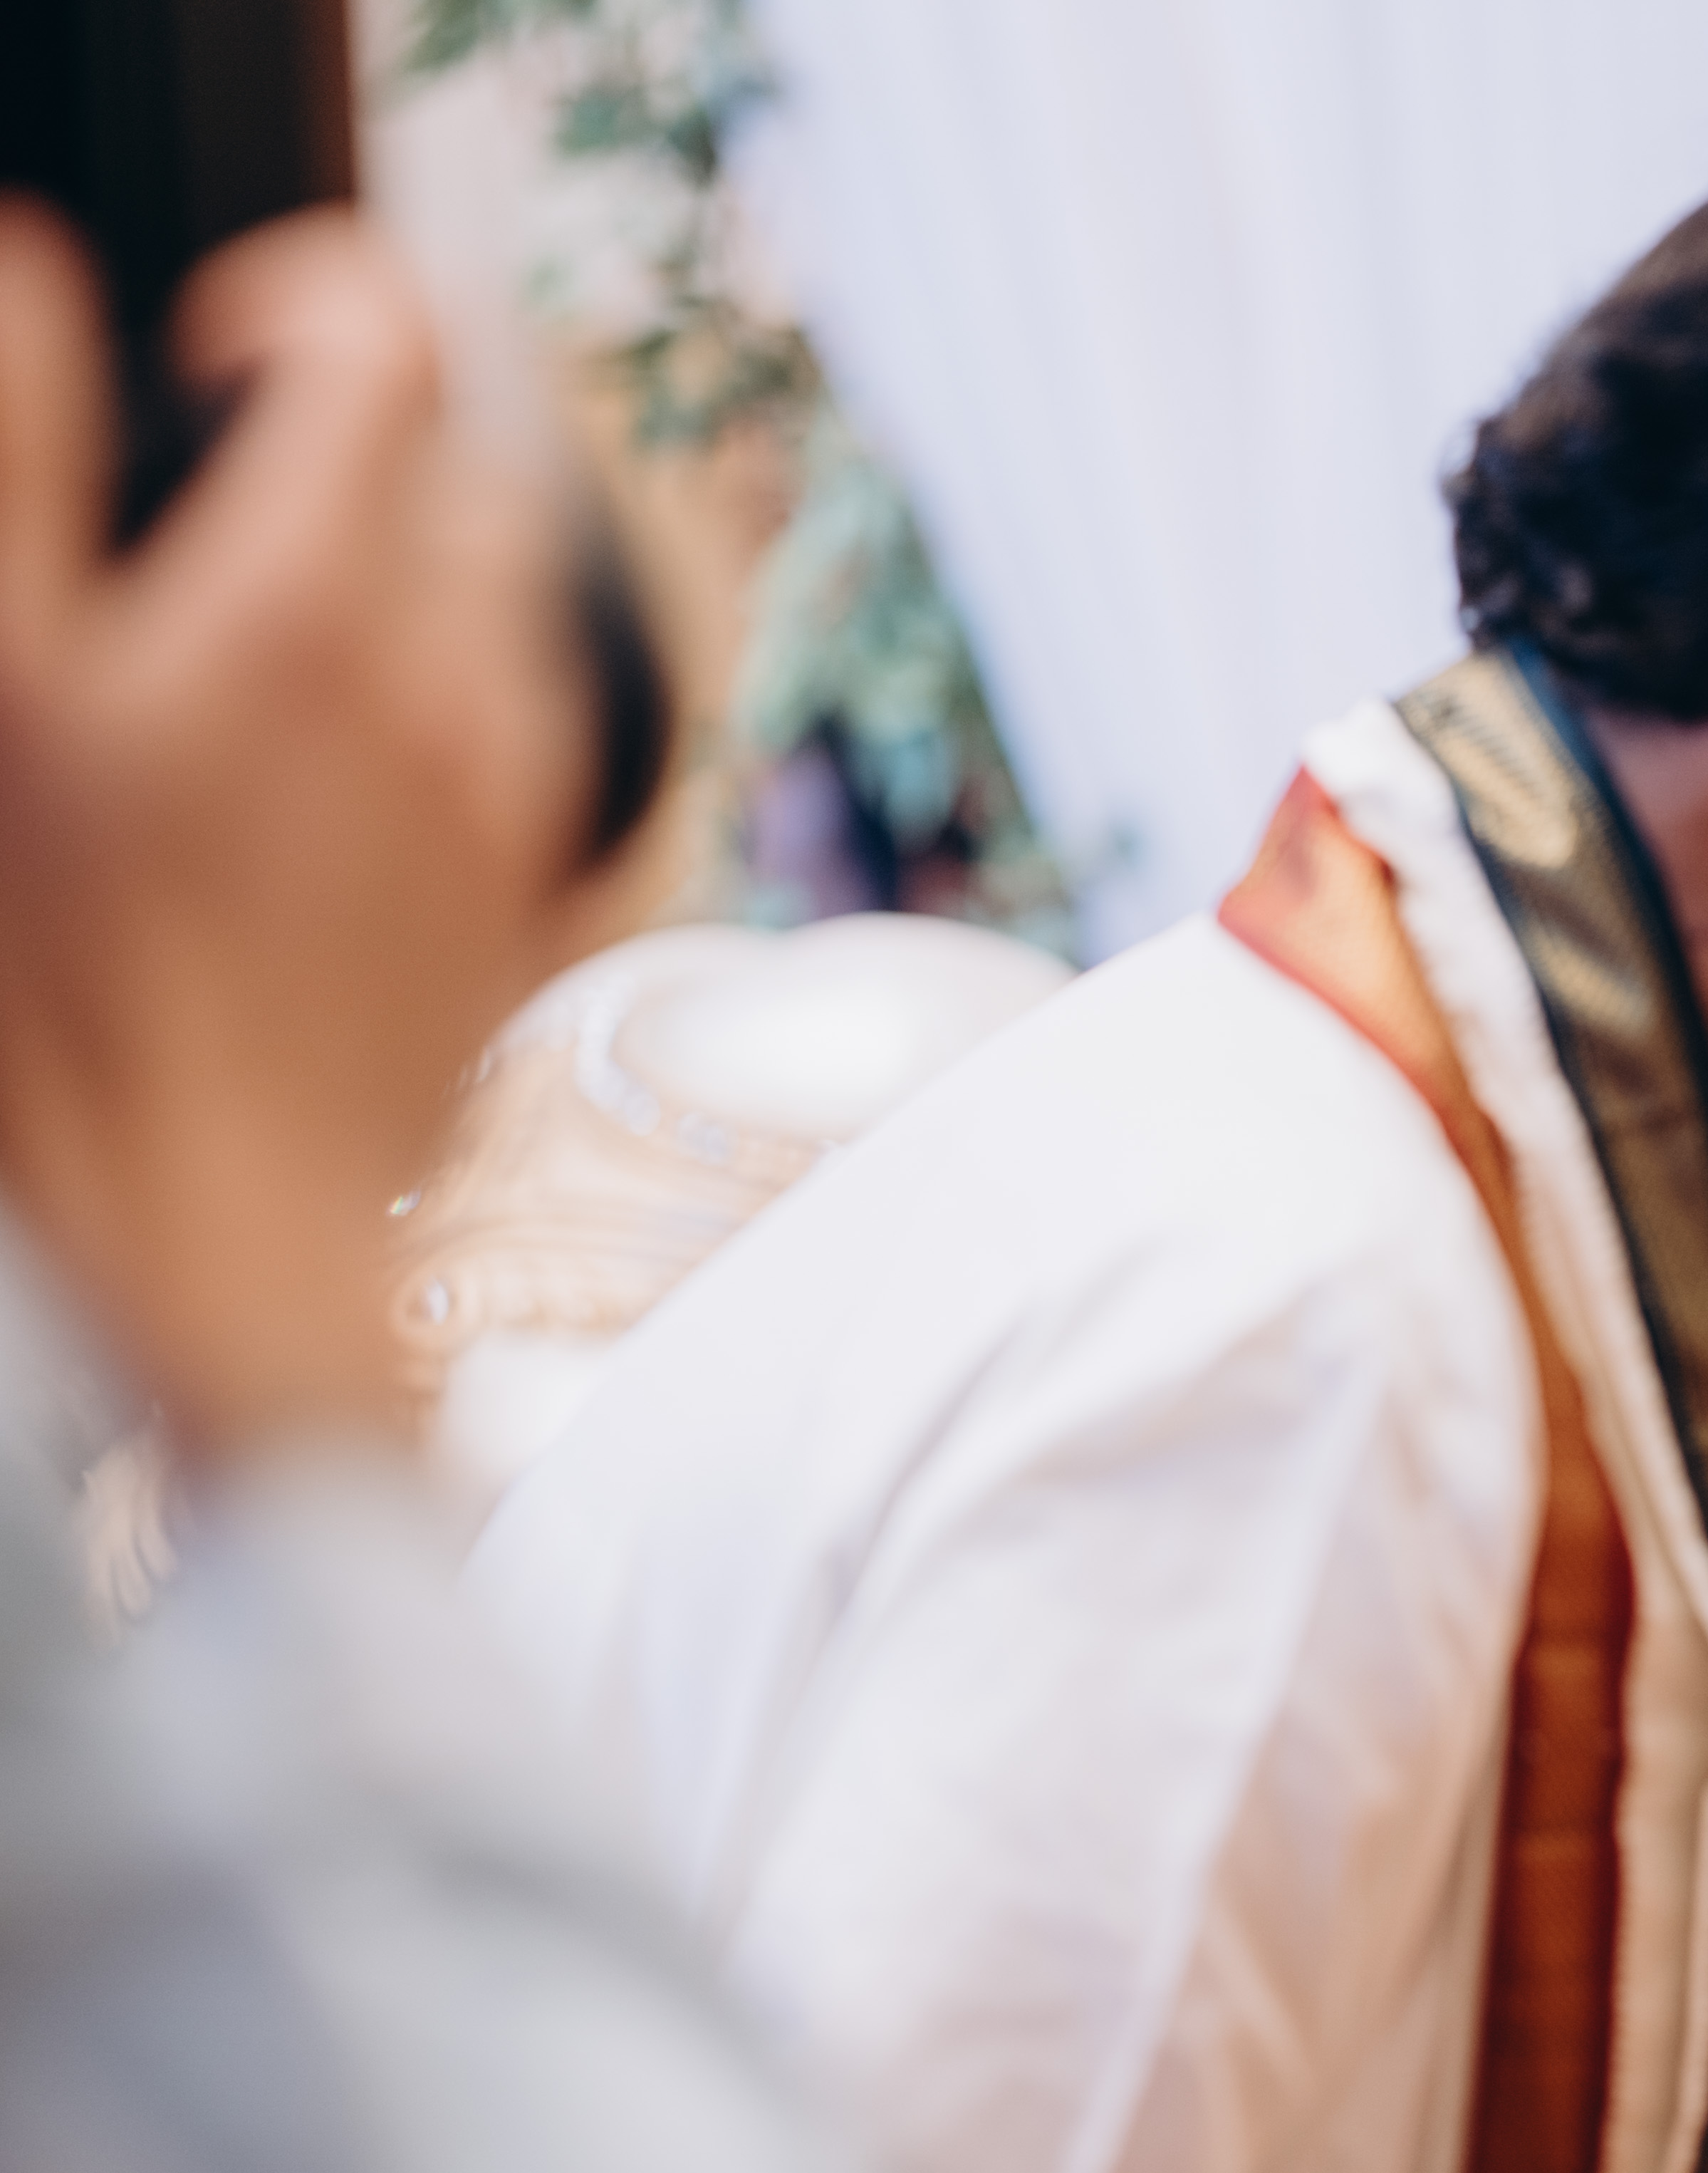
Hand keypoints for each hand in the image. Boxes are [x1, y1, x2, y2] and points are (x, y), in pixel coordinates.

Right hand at [0, 204, 598, 1451]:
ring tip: (259, 651)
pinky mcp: (532, 884)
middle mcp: (455, 672)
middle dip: (345, 458)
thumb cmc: (86, 994)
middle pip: (451, 464)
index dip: (304, 305)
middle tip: (213, 516)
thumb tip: (28, 280)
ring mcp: (512, 783)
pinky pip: (512, 735)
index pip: (387, 340)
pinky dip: (431, 711)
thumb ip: (10, 454)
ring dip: (394, 584)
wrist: (240, 1232)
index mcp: (318, 593)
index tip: (212, 358)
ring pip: (493, 599)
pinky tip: (322, 783)